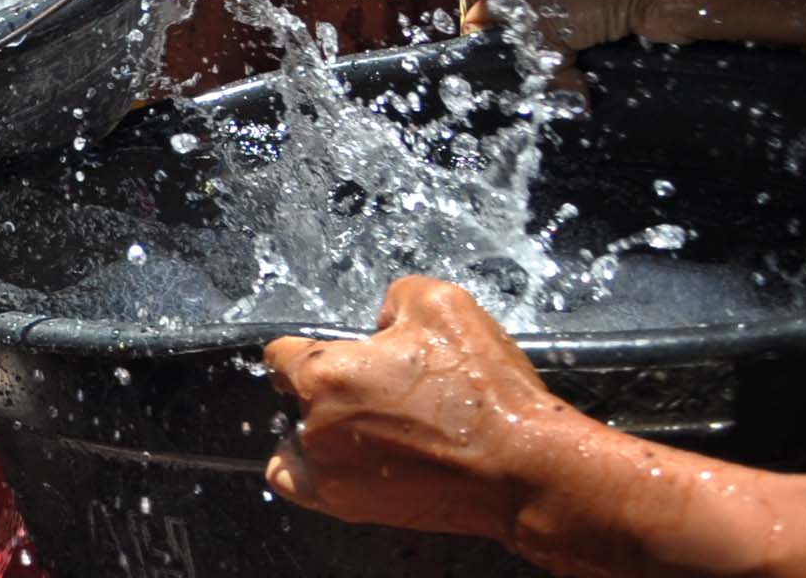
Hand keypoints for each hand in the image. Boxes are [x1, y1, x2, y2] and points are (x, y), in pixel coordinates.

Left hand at [266, 277, 570, 546]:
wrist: (525, 467)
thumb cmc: (487, 392)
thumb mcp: (441, 303)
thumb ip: (393, 299)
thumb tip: (381, 321)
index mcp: (327, 374)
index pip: (280, 355)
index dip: (305, 348)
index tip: (325, 353)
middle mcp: (317, 426)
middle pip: (294, 399)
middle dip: (324, 390)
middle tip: (374, 391)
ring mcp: (332, 473)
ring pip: (295, 447)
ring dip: (316, 434)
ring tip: (362, 429)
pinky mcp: (353, 507)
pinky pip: (305, 488)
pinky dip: (318, 474)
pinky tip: (354, 460)